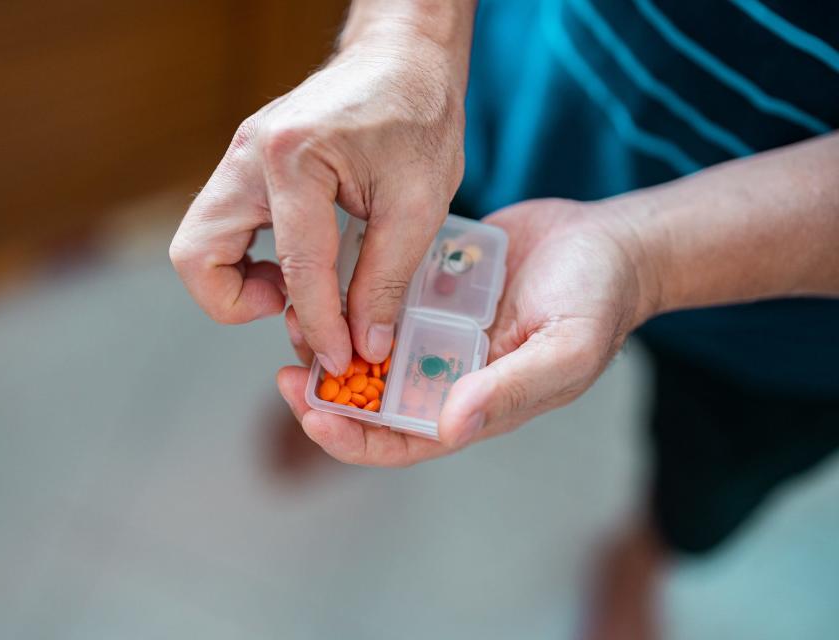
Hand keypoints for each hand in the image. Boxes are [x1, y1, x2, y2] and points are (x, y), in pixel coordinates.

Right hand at [170, 31, 466, 374]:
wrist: (403, 60)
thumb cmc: (417, 114)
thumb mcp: (418, 204)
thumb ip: (386, 280)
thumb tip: (365, 343)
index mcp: (294, 159)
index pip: (297, 269)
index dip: (321, 327)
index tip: (344, 360)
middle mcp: (249, 156)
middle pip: (197, 255)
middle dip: (238, 304)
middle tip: (291, 311)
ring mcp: (239, 158)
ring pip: (199, 244)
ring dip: (236, 282)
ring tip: (294, 291)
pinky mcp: (246, 166)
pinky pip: (222, 227)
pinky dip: (247, 259)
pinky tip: (297, 265)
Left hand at [277, 199, 657, 465]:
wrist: (610, 241)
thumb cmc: (598, 301)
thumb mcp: (564, 350)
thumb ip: (510, 390)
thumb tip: (448, 428)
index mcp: (470, 403)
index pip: (398, 441)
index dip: (351, 438)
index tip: (312, 417)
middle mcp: (445, 371)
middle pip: (369, 398)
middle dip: (324, 392)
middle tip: (289, 367)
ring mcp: (436, 328)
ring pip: (366, 346)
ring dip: (331, 339)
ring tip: (299, 318)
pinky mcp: (431, 285)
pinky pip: (380, 294)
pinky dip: (351, 293)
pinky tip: (326, 275)